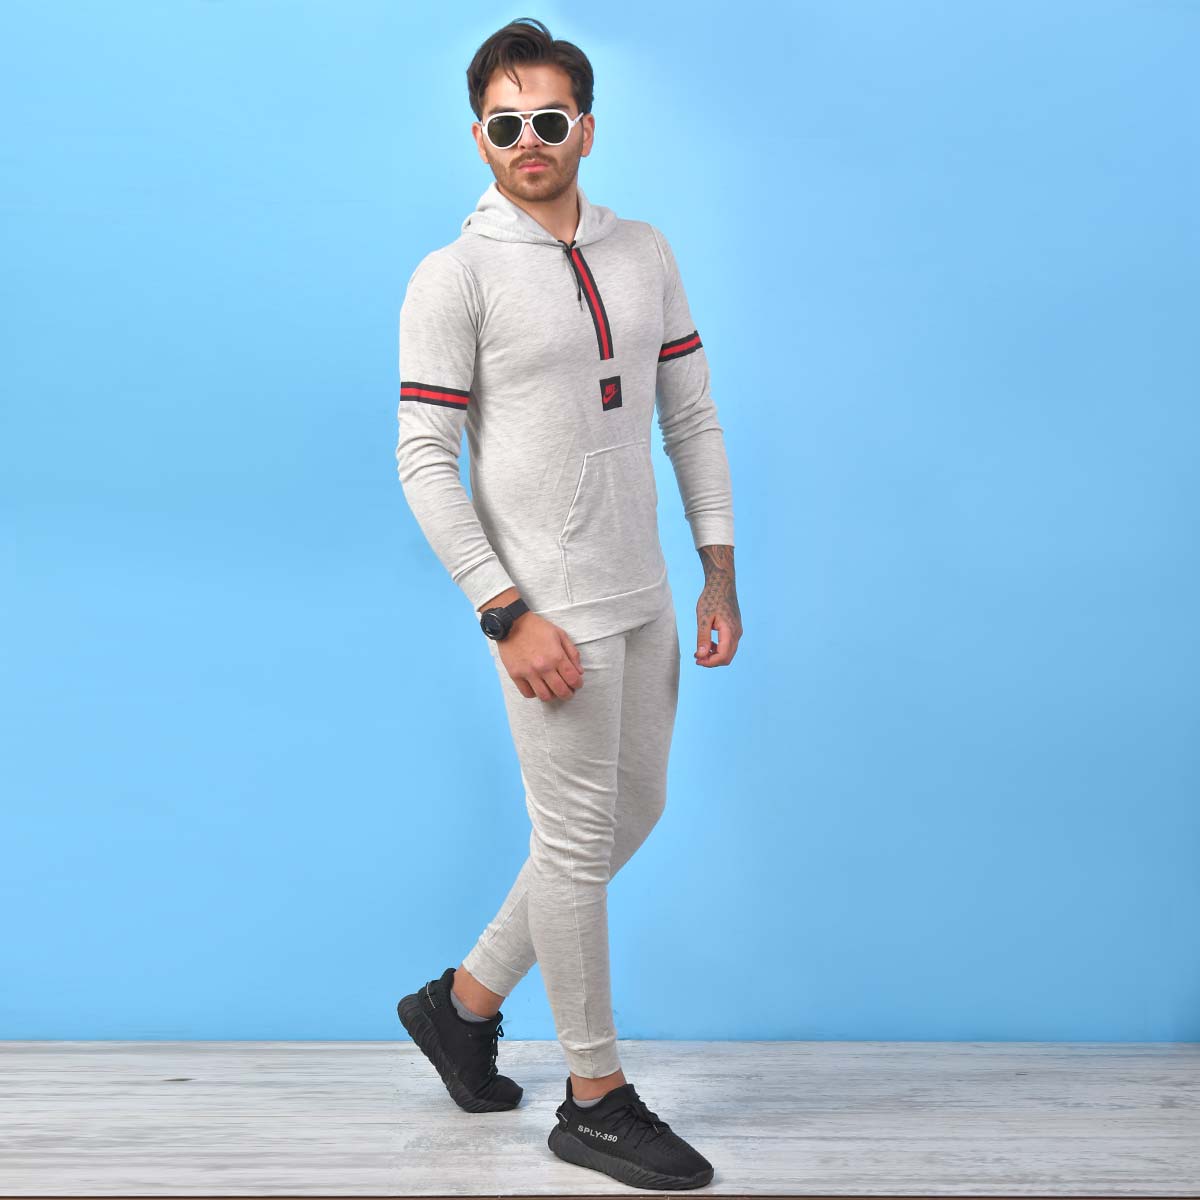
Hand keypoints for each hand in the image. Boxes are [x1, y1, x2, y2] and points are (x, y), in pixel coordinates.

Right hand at [496, 612, 584, 700]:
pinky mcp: (515, 675)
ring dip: (552, 696)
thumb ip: (573, 653)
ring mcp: (528, 673)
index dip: (578, 684)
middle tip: (568, 691)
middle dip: (568, 694)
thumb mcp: (560, 634)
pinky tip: (538, 686)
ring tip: (553, 690)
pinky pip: (528, 693)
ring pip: (545, 696)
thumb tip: (579, 672)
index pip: (573, 679)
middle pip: (561, 691)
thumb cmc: (538, 628)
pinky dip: (535, 693)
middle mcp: (543, 667)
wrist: (512, 624)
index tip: (577, 684)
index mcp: (557, 656)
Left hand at [695, 544, 741, 666]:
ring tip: (700, 652)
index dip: (709, 662)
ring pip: (729, 652)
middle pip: (727, 657)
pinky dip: (718, 649)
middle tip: (697, 657)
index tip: (696, 659)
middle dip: (712, 661)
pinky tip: (707, 644)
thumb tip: (701, 655)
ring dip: (715, 655)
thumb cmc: (711, 598)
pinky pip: (729, 645)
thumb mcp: (703, 618)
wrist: (722, 584)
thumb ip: (703, 637)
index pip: (722, 656)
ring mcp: (737, 631)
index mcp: (729, 631)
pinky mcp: (735, 628)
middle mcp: (737, 633)